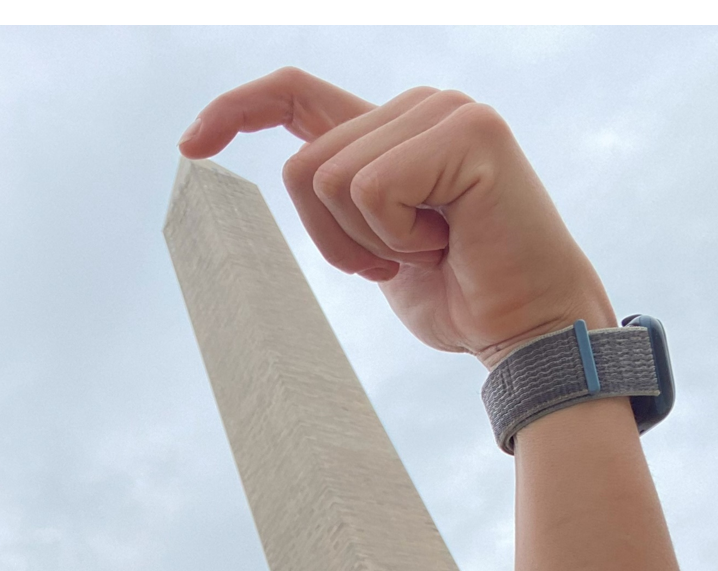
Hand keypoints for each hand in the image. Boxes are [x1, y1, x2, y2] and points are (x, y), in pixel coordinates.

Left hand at [180, 68, 614, 359]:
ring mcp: (449, 112)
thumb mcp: (372, 241)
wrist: (527, 329)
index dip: (234, 110)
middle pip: (301, 165)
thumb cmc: (458, 293)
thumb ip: (337, 196)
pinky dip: (397, 235)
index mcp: (392, 130)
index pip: (294, 93)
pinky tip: (451, 241)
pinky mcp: (471, 132)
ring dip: (368, 240)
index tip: (190, 147)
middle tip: (401, 261)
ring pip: (328, 177)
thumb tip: (280, 178)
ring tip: (433, 249)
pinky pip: (371, 188)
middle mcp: (421, 106)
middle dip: (332, 236)